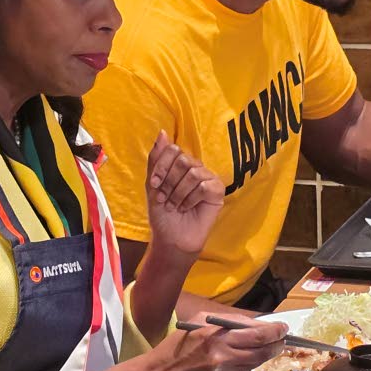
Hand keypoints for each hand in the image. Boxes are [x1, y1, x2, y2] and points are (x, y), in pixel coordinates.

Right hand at [138, 313, 286, 370]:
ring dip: (261, 355)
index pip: (258, 333)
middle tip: (281, 339)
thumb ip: (225, 321)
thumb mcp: (198, 323)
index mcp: (218, 336)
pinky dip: (242, 367)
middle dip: (276, 343)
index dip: (275, 330)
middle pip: (264, 350)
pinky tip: (233, 362)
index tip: (282, 327)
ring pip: (255, 363)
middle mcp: (225, 356)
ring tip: (260, 348)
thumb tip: (250, 323)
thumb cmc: (175, 348)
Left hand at [146, 131, 223, 255]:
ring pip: (192, 173)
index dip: (161, 167)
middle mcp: (195, 167)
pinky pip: (204, 186)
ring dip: (178, 193)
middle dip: (169, 182)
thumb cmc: (162, 213)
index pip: (172, 149)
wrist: (171, 237)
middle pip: (183, 160)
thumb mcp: (152, 184)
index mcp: (179, 164)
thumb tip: (163, 132)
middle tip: (165, 199)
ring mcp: (207, 178)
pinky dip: (191, 199)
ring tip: (175, 206)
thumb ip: (156, 159)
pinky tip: (187, 207)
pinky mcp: (217, 191)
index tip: (154, 185)